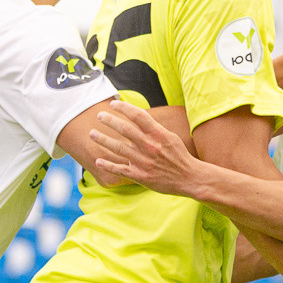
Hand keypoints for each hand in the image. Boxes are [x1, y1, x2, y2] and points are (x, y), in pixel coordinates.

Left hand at [89, 102, 207, 197]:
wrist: (190, 178)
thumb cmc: (179, 156)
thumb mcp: (170, 137)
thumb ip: (153, 129)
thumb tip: (137, 118)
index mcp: (158, 134)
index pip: (137, 115)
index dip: (123, 107)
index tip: (113, 104)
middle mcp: (149, 146)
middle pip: (124, 129)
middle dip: (109, 120)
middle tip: (99, 116)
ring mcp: (144, 161)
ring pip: (118, 148)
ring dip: (102, 140)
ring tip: (92, 134)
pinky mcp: (141, 176)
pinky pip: (120, 169)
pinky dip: (108, 165)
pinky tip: (98, 161)